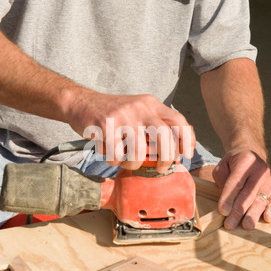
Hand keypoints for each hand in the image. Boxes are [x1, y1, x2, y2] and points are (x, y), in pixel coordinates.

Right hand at [64, 88, 195, 172]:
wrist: (82, 102)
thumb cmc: (114, 113)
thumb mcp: (138, 111)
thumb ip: (154, 125)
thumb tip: (173, 151)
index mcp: (151, 104)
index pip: (178, 120)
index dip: (187, 140)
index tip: (187, 155)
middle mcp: (140, 107)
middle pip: (164, 136)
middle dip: (166, 158)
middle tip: (162, 168)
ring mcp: (122, 116)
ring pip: (139, 151)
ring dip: (134, 164)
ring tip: (128, 163)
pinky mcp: (105, 125)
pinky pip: (116, 154)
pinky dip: (114, 161)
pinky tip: (111, 156)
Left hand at [213, 149, 270, 229]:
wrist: (250, 155)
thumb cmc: (233, 164)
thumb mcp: (222, 166)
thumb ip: (222, 180)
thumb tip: (225, 199)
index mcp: (245, 161)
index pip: (235, 183)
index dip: (228, 198)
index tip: (222, 211)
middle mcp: (259, 171)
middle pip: (247, 194)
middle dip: (237, 211)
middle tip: (229, 224)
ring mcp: (269, 180)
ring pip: (261, 200)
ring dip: (253, 214)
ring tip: (246, 226)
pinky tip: (267, 218)